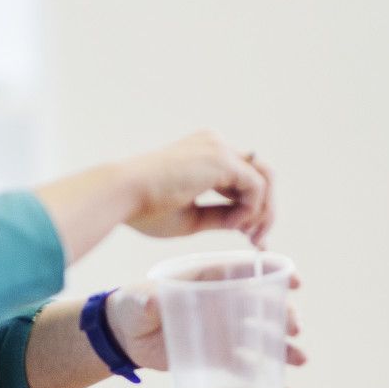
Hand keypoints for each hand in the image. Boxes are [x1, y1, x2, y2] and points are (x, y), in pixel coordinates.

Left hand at [105, 277, 307, 385]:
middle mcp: (222, 303)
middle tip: (295, 328)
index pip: (246, 273)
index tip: (295, 280)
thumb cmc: (133, 307)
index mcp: (208, 280)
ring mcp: (223, 330)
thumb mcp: (138, 300)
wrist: (126, 337)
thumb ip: (147, 300)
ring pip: (261, 337)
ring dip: (283, 348)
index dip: (272, 274)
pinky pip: (247, 367)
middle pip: (261, 306)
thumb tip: (152, 300)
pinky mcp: (218, 356)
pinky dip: (265, 378)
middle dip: (283, 314)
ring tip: (300, 359)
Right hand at [120, 131, 274, 243]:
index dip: (251, 209)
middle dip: (265, 210)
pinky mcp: (222, 159)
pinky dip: (252, 209)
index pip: (242, 179)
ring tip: (249, 235)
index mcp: (204, 156)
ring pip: (264, 177)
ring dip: (264, 210)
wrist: (123, 194)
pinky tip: (233, 225)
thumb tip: (245, 224)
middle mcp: (215, 146)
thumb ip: (220, 216)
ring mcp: (219, 149)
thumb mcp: (192, 218)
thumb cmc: (145, 208)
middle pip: (259, 175)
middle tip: (257, 241)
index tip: (249, 238)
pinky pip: (257, 185)